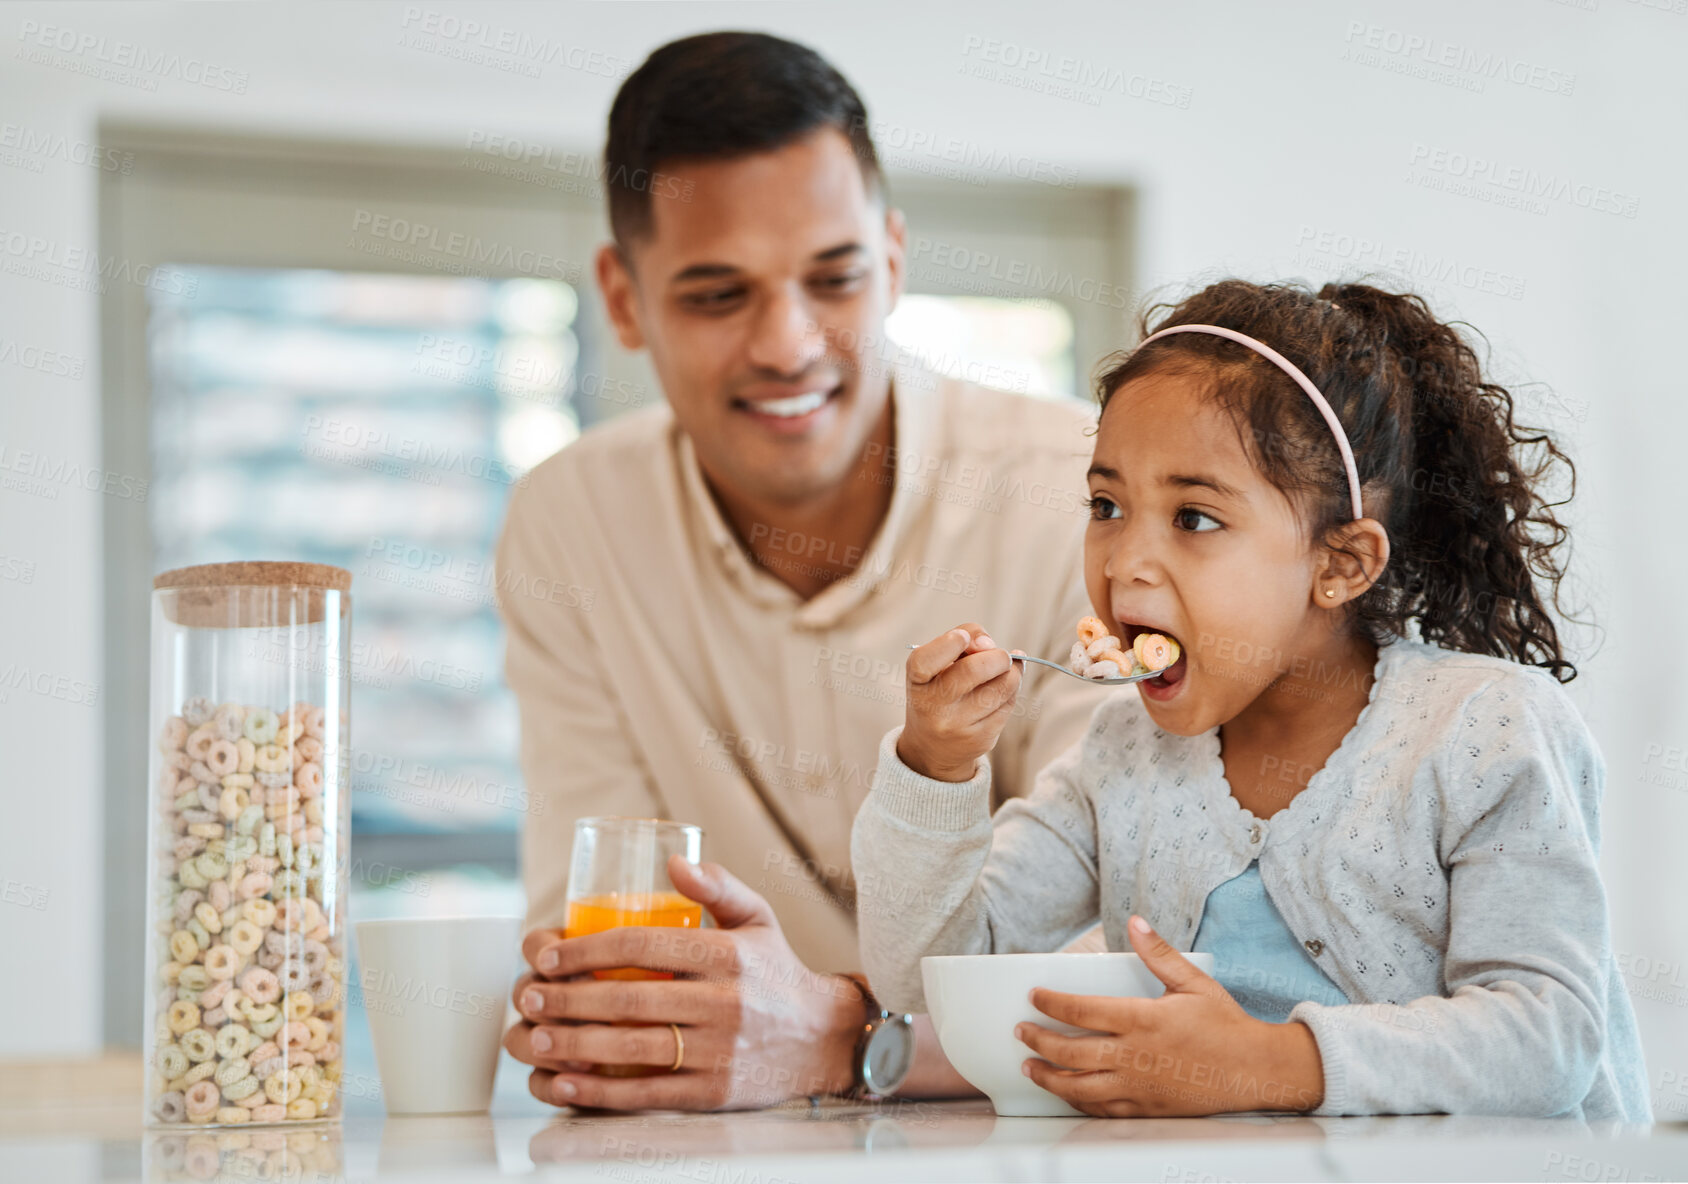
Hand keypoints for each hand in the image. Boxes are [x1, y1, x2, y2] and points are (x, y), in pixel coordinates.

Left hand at [504, 855, 862, 1110]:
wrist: (822, 1038)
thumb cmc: (776, 971)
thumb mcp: (758, 918)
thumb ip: (718, 886)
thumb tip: (672, 860)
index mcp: (729, 954)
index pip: (644, 944)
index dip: (588, 949)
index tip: (548, 954)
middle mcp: (726, 1002)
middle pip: (629, 998)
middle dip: (569, 998)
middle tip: (529, 997)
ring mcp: (720, 1050)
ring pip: (633, 1047)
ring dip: (575, 1044)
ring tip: (535, 1037)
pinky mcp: (714, 1092)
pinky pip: (648, 1092)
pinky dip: (601, 1092)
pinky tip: (566, 1083)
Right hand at [897, 623, 1021, 781]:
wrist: (932, 747)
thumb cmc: (938, 690)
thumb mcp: (937, 664)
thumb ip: (962, 640)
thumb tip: (992, 646)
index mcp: (917, 681)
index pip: (925, 661)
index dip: (950, 643)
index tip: (963, 638)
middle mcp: (932, 707)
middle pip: (973, 670)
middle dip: (998, 656)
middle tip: (1001, 656)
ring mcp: (957, 726)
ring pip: (1001, 687)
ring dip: (1011, 672)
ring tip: (1005, 670)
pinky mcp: (981, 739)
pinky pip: (1008, 705)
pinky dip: (1012, 691)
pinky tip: (1003, 690)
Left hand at [1015, 915, 1325, 1116]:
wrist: (1254, 1071)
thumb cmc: (1225, 1025)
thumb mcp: (1194, 982)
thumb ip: (1159, 953)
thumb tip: (1136, 921)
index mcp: (1142, 1020)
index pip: (1081, 1011)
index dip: (1051, 1003)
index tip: (1033, 996)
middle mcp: (1134, 1055)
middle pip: (1070, 1051)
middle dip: (1038, 1040)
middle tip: (1020, 1031)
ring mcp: (1138, 1085)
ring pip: (1079, 1086)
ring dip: (1049, 1076)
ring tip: (1030, 1066)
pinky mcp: (1146, 1107)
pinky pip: (1102, 1109)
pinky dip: (1078, 1101)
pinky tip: (1067, 1093)